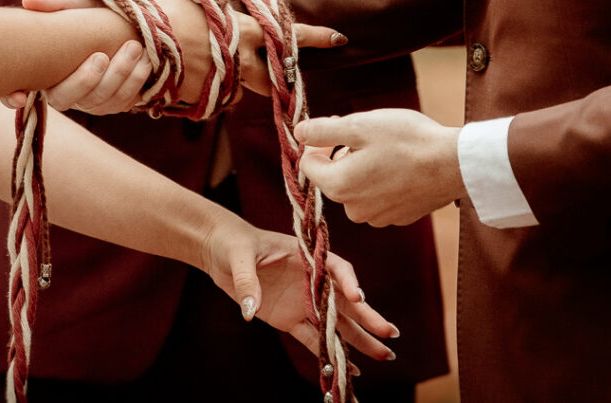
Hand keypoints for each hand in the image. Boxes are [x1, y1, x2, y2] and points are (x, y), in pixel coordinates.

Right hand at [0, 0, 152, 112]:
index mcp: (43, 67)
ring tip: (135, 48)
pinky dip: (134, 83)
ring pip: (98, 102)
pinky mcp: (113, 103)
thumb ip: (57, 0)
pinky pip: (121, 103)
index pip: (14, 91)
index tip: (21, 95)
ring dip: (118, 77)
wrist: (136, 18)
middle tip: (102, 56)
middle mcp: (62, 88)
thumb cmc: (97, 8)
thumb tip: (29, 3)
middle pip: (64, 99)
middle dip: (85, 81)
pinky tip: (145, 62)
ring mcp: (88, 100)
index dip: (10, 98)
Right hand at [152, 0, 346, 101]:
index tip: (339, 38)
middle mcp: (238, 61)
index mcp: (241, 31)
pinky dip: (212, 86)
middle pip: (271, 77)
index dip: (316, 36)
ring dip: (237, 78)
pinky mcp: (202, 101)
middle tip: (278, 74)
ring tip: (212, 64)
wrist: (131, 47)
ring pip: (242, 88)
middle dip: (276, 77)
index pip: (287, 34)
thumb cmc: (160, 14)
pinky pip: (216, 96)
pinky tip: (192, 74)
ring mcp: (222, 84)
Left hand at [201, 216, 397, 362]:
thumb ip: (247, 281)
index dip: (348, 283)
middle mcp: (310, 279)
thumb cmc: (233, 243)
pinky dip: (328, 353)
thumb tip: (250, 309)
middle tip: (390, 333)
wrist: (220, 251)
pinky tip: (349, 367)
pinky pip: (312, 338)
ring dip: (359, 339)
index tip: (357, 297)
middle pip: (344, 301)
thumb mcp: (239, 256)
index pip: (336, 268)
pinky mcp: (289, 319)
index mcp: (306, 256)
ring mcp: (301, 301)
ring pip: (335, 323)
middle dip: (368, 317)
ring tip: (384, 355)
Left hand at [295, 109, 464, 226]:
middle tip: (366, 134)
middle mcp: (353, 209)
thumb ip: (322, 130)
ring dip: (363, 168)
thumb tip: (299, 133)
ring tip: (387, 150)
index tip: (339, 126)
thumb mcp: (359, 125)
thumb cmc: (407, 140)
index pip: (308, 164)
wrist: (455, 165)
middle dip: (342, 154)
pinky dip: (383, 181)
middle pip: (333, 176)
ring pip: (356, 187)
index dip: (319, 142)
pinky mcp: (398, 217)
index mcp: (338, 186)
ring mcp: (377, 217)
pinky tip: (402, 166)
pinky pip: (378, 196)